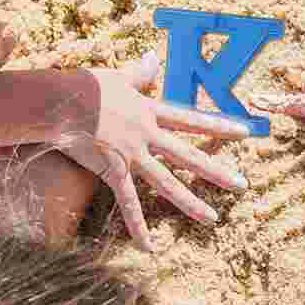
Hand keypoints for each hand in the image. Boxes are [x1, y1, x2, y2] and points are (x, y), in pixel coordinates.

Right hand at [55, 49, 252, 251]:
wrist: (61, 101)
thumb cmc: (86, 86)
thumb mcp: (118, 77)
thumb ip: (139, 73)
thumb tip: (154, 56)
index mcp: (149, 111)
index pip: (191, 120)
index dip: (218, 126)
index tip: (244, 133)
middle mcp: (147, 135)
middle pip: (188, 155)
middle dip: (216, 171)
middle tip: (242, 185)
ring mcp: (132, 155)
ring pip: (167, 183)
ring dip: (190, 202)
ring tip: (212, 219)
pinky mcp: (113, 172)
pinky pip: (129, 204)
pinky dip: (139, 227)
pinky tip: (151, 248)